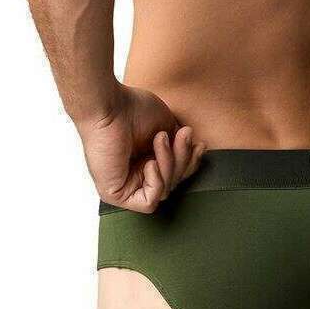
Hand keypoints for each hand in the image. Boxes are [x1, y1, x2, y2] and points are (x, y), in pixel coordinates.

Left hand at [78, 86, 205, 212]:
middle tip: (183, 134)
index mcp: (144, 161)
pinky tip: (149, 162)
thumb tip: (194, 156)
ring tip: (159, 138)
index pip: (174, 174)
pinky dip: (156, 183)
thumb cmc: (132, 109)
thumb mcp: (167, 127)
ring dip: (169, 163)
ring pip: (164, 191)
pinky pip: (148, 203)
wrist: (110, 106)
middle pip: (172, 183)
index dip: (190, 162)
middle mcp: (133, 175)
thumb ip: (179, 147)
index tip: (199, 144)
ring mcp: (124, 186)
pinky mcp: (114, 194)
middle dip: (182, 159)